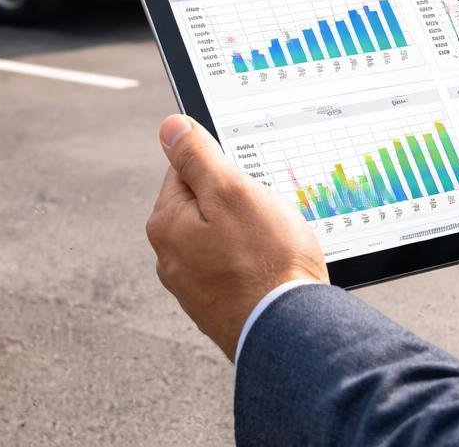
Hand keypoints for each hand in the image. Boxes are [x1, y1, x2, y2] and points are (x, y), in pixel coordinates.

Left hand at [146, 114, 328, 359]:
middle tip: (267, 213)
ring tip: (274, 243)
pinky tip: (274, 268)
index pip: (186, 169)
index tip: (248, 180)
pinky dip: (254, 262)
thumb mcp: (231, 191)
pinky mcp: (218, 306)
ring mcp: (194, 286)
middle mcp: (171, 257)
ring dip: (249, 233)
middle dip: (238, 201)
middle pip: (206, 204)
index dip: (223, 167)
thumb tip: (170, 127)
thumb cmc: (265, 261)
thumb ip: (197, 156)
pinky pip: (235, 267)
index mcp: (166, 224)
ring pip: (223, 236)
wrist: (291, 332)